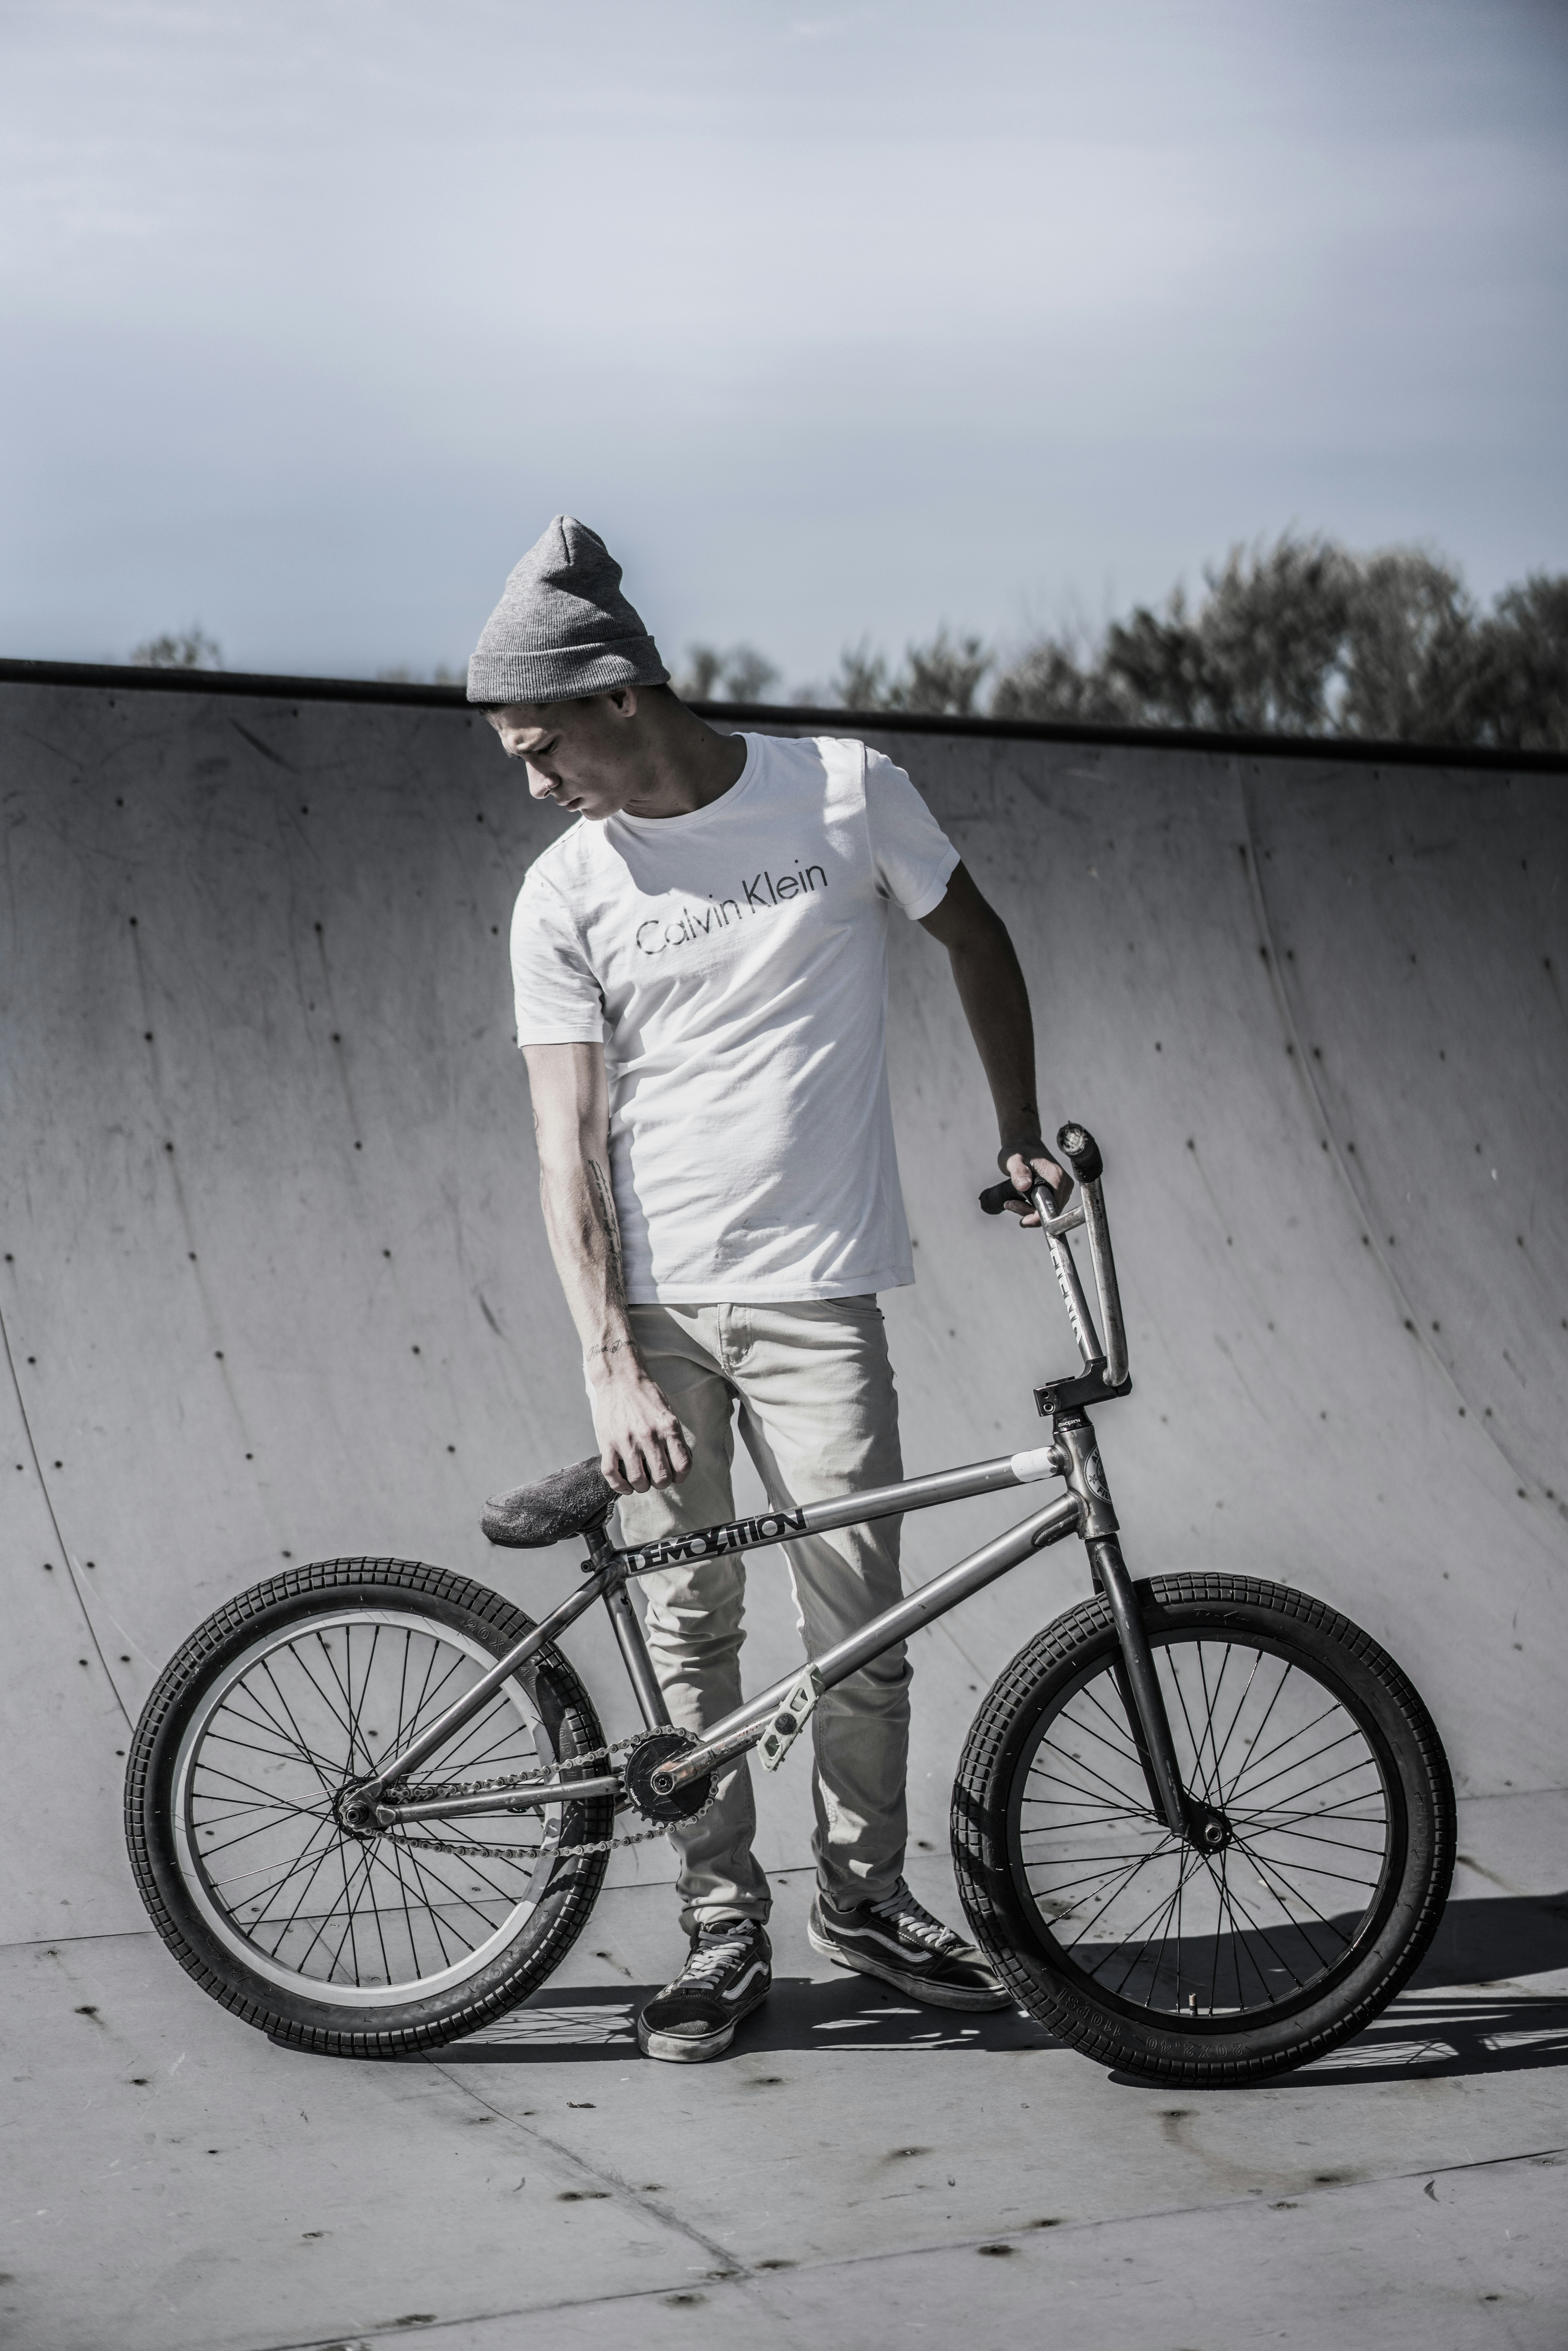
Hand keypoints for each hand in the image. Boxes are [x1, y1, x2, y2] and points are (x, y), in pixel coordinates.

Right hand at [588, 1356, 692, 1493]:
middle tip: (657, 1477)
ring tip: (642, 1481)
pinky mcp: (607, 1443)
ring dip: (642, 1486)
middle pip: (662, 1478)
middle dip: (662, 1483)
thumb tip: (679, 1463)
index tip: (676, 1475)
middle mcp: (649, 1436)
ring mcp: (627, 1441)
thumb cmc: (646, 1396)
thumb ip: (674, 1437)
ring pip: (638, 1481)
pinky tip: (626, 1486)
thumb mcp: (668, 1413)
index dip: (681, 1476)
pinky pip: (612, 1475)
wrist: (620, 1379)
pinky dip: (620, 1487)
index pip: (682, 1465)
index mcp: (668, 1427)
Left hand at [999, 1141, 1071, 1227]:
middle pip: (1050, 1213)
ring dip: (1029, 1211)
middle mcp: (1064, 1184)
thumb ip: (1018, 1172)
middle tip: (1010, 1203)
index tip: (1016, 1210)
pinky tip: (1020, 1200)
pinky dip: (1033, 1207)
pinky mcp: (1059, 1190)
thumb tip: (1024, 1185)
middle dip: (1029, 1214)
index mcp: (1057, 1178)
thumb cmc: (1018, 1150)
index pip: (1051, 1210)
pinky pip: (1047, 1206)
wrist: (1023, 1142)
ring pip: (1048, 1211)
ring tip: (1012, 1201)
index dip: (1034, 1217)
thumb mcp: (1013, 1160)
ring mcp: (1063, 1188)